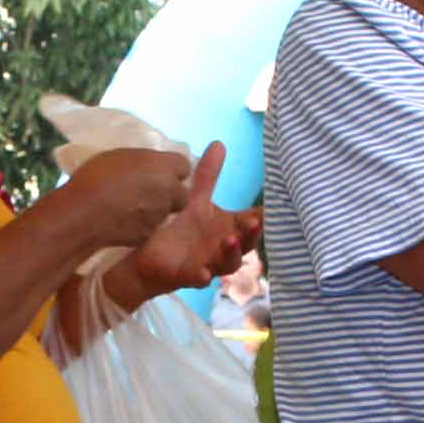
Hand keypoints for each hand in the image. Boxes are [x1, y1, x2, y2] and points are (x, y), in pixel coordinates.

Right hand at [57, 145, 194, 253]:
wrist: (84, 214)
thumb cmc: (97, 176)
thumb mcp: (119, 156)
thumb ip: (141, 162)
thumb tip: (146, 169)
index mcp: (163, 167)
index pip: (183, 165)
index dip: (172, 168)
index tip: (158, 169)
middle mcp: (168, 192)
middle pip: (182, 194)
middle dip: (171, 193)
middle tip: (151, 191)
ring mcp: (159, 216)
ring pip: (166, 212)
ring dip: (156, 209)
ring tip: (132, 206)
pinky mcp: (147, 235)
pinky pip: (150, 227)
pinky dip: (141, 225)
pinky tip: (124, 222)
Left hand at [121, 143, 262, 294]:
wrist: (148, 255)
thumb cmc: (179, 227)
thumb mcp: (194, 198)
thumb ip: (208, 175)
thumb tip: (219, 143)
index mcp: (228, 227)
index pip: (252, 220)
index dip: (264, 215)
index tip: (275, 205)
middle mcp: (223, 247)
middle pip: (246, 243)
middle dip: (252, 234)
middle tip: (255, 221)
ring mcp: (208, 263)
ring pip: (227, 263)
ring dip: (231, 253)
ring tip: (229, 241)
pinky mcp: (187, 276)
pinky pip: (198, 279)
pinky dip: (202, 276)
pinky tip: (204, 273)